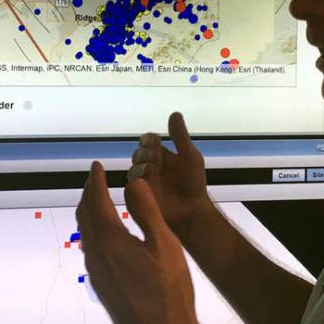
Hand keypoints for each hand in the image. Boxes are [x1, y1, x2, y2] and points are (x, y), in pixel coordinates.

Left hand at [76, 162, 218, 323]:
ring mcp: (97, 274)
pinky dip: (94, 231)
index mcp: (111, 242)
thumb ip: (147, 211)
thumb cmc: (170, 291)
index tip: (96, 165)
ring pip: (86, 234)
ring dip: (89, 213)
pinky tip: (107, 235)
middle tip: (94, 177)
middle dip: (88, 193)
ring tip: (98, 200)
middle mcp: (97, 256)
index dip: (96, 181)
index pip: (96, 202)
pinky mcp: (102, 287)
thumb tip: (133, 182)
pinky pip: (91, 250)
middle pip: (84, 217)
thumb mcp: (164, 244)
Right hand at [128, 112, 213, 236]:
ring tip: (152, 169)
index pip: (148, 140)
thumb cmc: (193, 183)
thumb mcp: (190, 156)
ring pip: (133, 168)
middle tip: (155, 157)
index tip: (155, 142)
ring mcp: (144, 181)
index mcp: (161, 154)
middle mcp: (150, 166)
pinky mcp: (140, 195)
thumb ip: (180, 136)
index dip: (149, 139)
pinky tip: (147, 179)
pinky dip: (137, 180)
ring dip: (141, 166)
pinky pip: (130, 184)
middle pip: (138, 152)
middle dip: (144, 153)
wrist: (192, 210)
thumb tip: (174, 113)